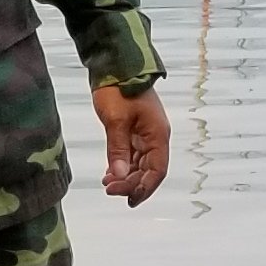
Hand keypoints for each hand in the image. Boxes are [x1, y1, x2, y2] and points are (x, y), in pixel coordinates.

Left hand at [92, 83, 170, 204]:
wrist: (115, 65)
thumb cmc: (118, 88)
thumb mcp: (115, 120)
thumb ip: (117, 149)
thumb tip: (119, 176)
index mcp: (157, 135)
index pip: (157, 171)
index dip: (144, 188)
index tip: (127, 199)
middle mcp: (155, 136)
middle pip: (149, 170)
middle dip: (131, 184)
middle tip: (110, 190)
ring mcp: (146, 133)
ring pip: (140, 164)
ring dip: (126, 176)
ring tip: (107, 183)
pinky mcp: (135, 130)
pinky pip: (133, 155)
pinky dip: (123, 165)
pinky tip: (109, 172)